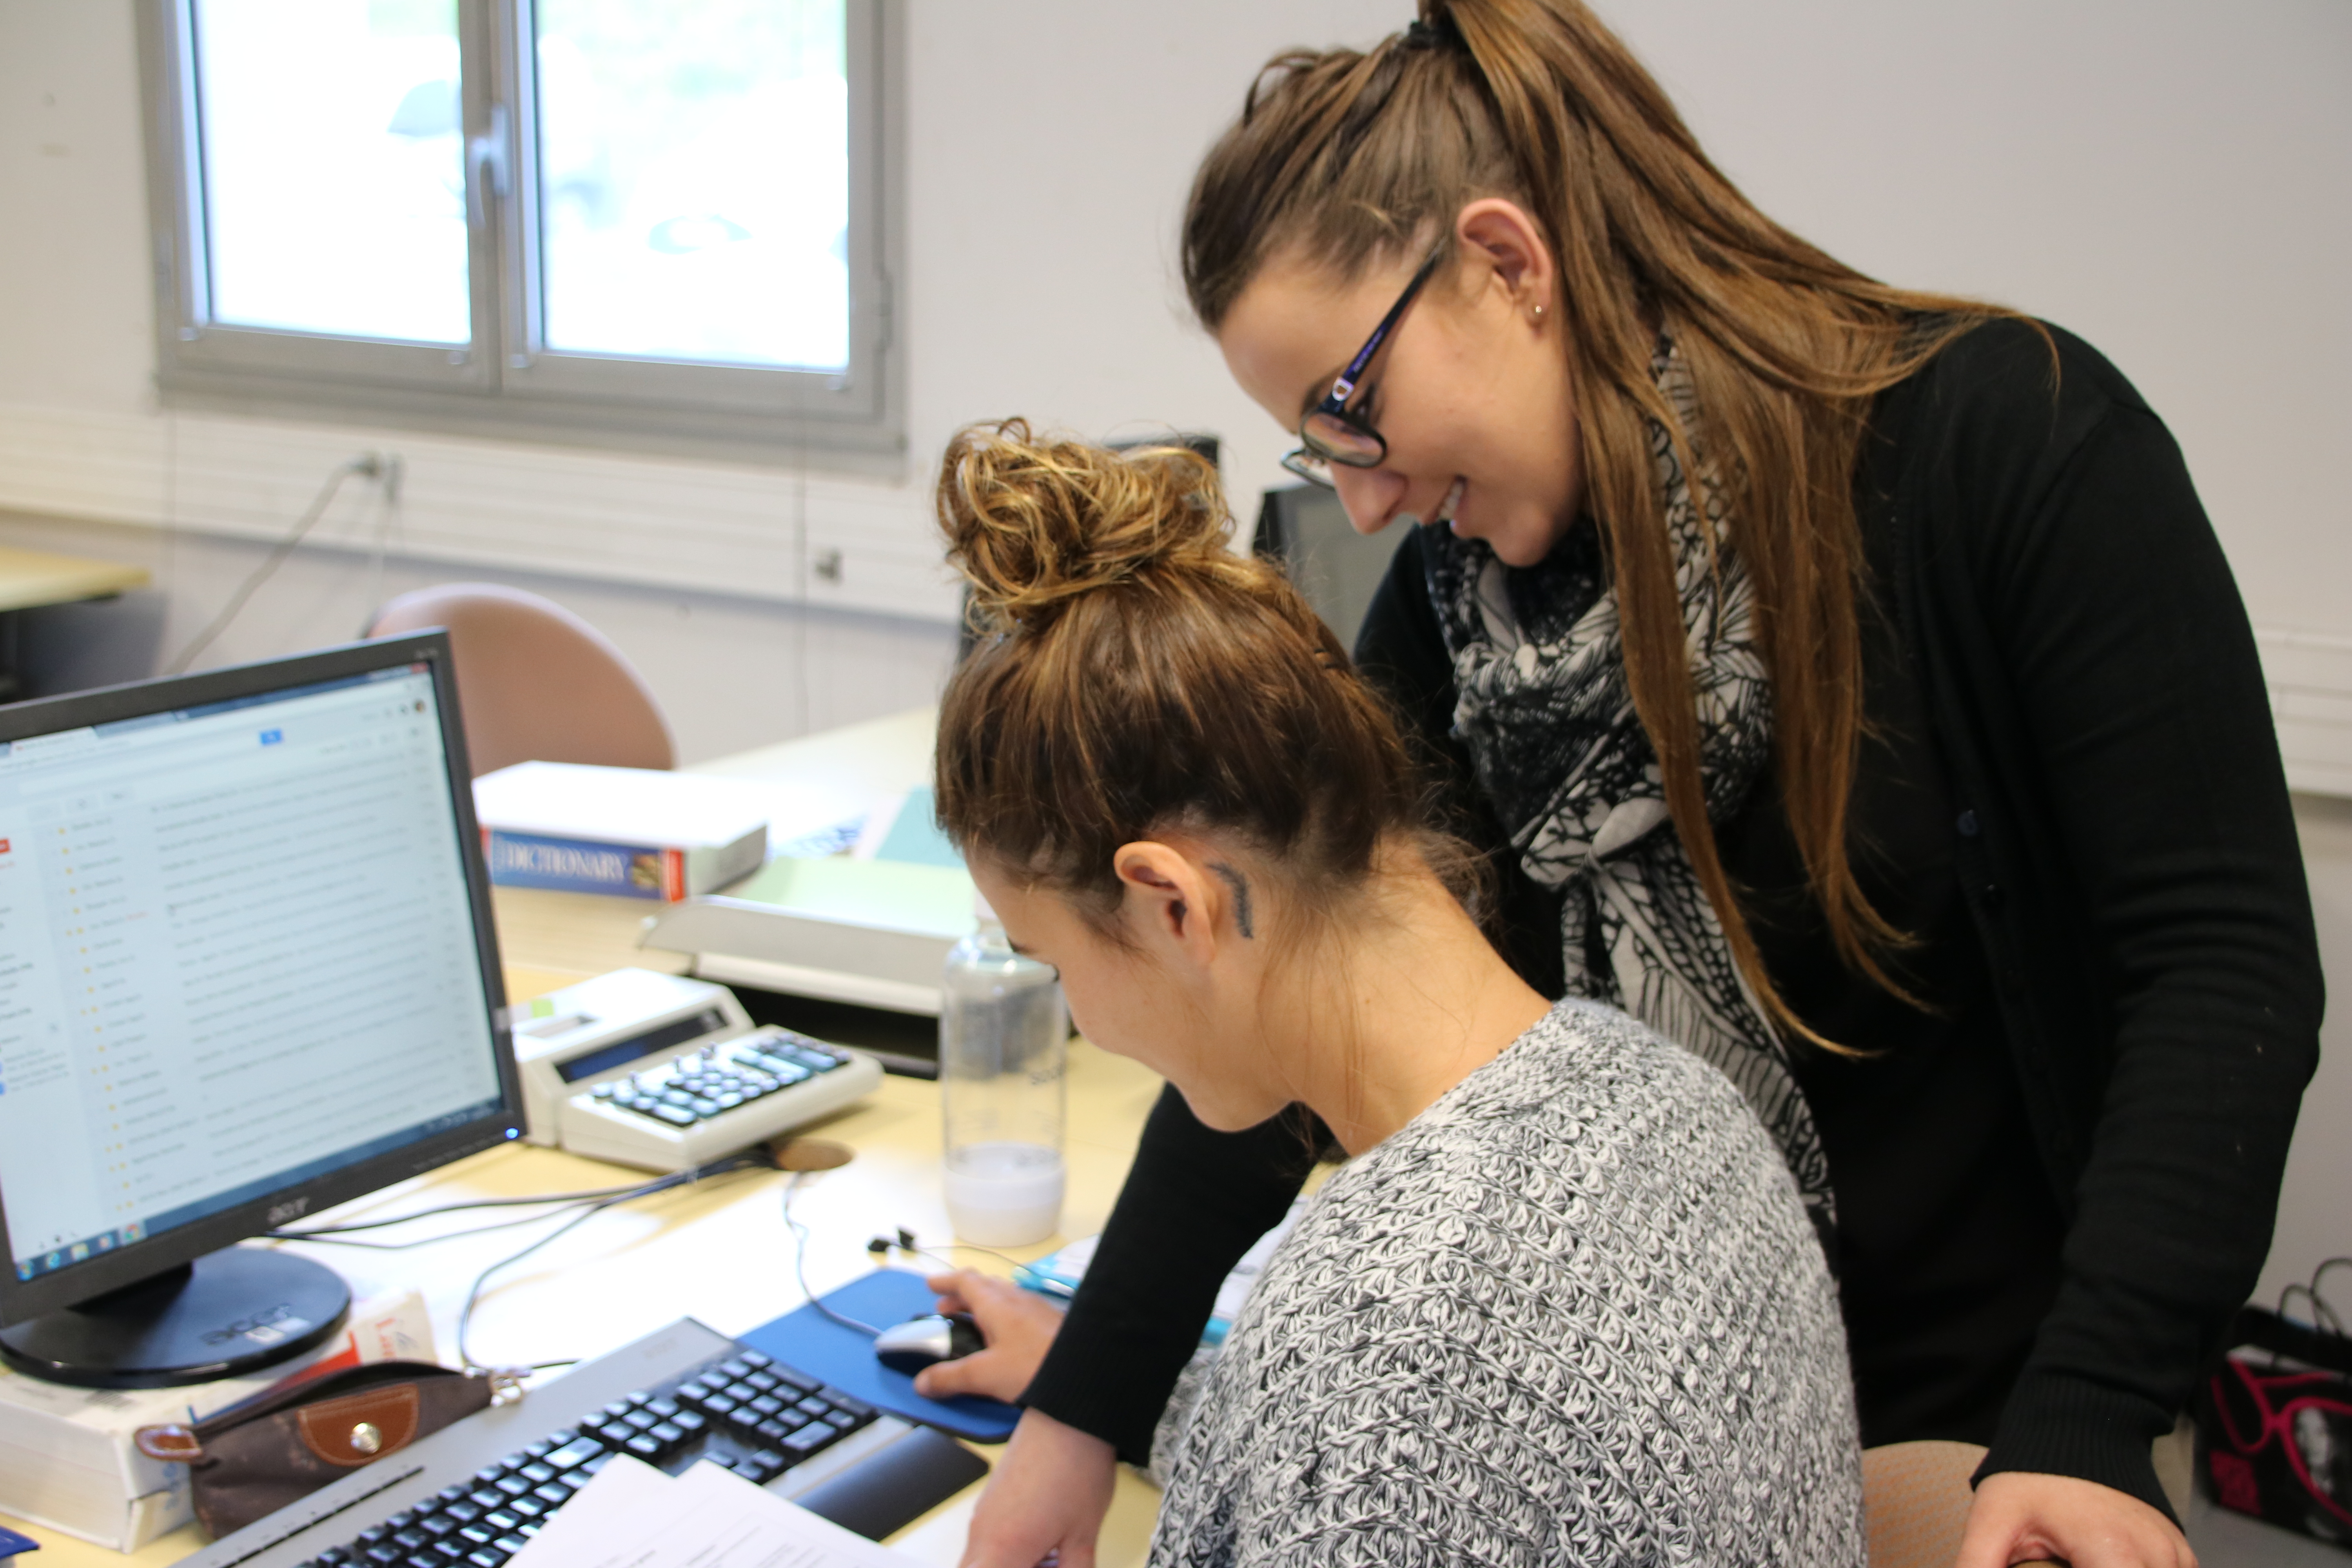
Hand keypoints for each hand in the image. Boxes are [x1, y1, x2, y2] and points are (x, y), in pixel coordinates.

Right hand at [912, 1268, 1065, 1403]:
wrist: (1085, 1374)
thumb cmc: (1034, 1367)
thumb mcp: (985, 1375)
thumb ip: (951, 1378)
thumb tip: (922, 1383)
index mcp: (997, 1304)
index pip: (966, 1281)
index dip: (946, 1281)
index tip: (931, 1284)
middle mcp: (1017, 1300)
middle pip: (984, 1286)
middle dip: (961, 1294)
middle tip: (946, 1309)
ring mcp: (1037, 1309)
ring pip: (1004, 1297)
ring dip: (982, 1304)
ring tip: (972, 1323)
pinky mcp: (1051, 1324)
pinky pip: (1019, 1310)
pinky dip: (1002, 1316)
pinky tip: (1005, 1337)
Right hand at [957, 1407, 1116, 1567]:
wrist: (1071, 1413)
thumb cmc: (1078, 1468)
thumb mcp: (1083, 1538)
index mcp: (1003, 1550)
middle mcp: (983, 1533)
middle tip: (1046, 1562)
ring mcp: (984, 1515)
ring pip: (982, 1562)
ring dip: (1012, 1565)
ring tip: (1051, 1555)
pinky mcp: (991, 1502)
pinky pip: (988, 1542)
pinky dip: (1010, 1553)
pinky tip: (1046, 1545)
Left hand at [1955, 1471, 2195, 1567]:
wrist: (2075, 1432)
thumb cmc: (2031, 1479)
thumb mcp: (1993, 1523)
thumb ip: (1980, 1565)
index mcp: (2112, 1551)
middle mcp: (2154, 1555)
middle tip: (2057, 1565)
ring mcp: (2175, 1555)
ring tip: (2076, 1558)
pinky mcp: (2182, 1554)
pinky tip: (2102, 1562)